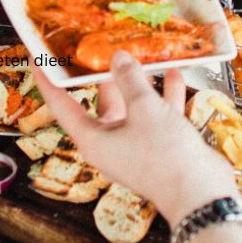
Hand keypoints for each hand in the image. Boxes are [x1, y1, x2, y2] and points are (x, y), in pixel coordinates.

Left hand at [35, 58, 237, 222]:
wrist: (201, 194)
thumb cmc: (165, 156)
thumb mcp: (145, 108)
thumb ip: (130, 79)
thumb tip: (118, 59)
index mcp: (93, 139)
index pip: (61, 105)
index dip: (49, 79)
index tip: (40, 58)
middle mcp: (110, 144)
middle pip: (102, 103)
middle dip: (106, 75)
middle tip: (101, 48)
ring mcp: (136, 147)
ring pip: (133, 108)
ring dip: (140, 84)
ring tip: (143, 56)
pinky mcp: (160, 147)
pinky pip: (158, 117)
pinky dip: (164, 96)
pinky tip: (173, 75)